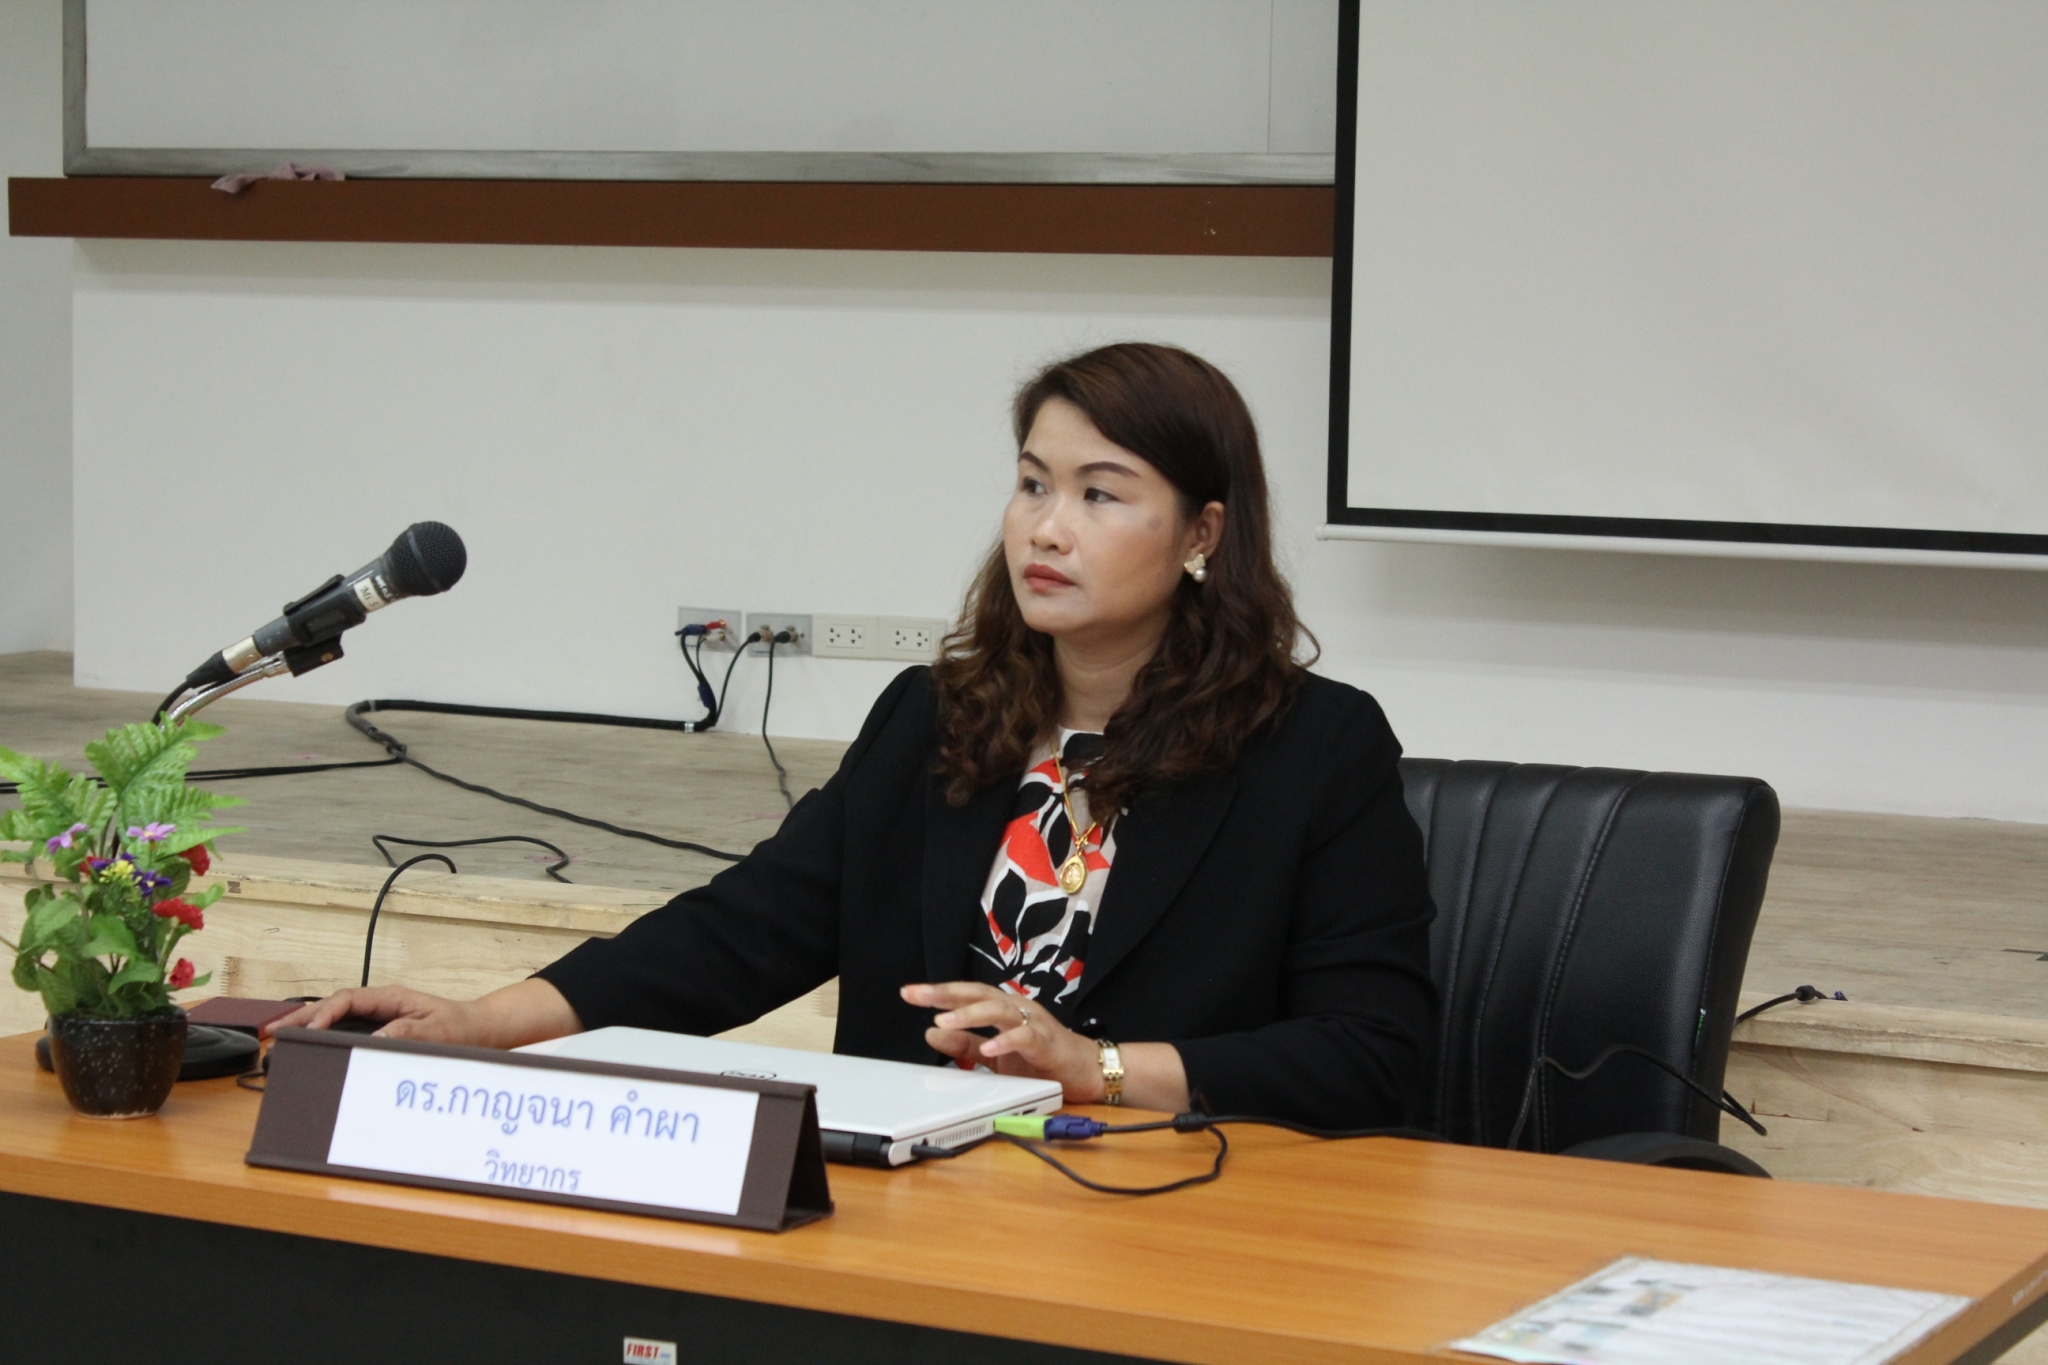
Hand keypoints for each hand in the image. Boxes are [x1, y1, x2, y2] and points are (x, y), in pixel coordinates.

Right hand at [263, 978, 580, 1049]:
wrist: (479, 1030)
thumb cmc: (460, 1028)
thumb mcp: (438, 1031)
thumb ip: (409, 1033)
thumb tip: (377, 1038)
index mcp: (390, 998)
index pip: (346, 1000)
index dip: (322, 1015)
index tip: (305, 1031)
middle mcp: (379, 1004)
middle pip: (331, 1006)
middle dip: (299, 1018)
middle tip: (269, 1033)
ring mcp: (377, 1016)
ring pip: (333, 1017)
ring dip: (306, 1027)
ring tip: (276, 1040)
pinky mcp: (378, 1030)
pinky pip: (344, 1030)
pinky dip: (322, 1037)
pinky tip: (306, 1048)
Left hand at [900, 981, 1105, 1101]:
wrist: (1086, 1072)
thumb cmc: (1043, 1060)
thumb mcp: (995, 1054)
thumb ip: (966, 1044)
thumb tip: (932, 1032)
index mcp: (1002, 1010)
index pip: (966, 995)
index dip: (938, 993)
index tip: (909, 993)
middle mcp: (1016, 1009)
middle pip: (978, 993)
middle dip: (946, 993)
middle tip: (917, 994)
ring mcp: (1033, 1023)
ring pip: (999, 1010)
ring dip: (970, 1014)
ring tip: (944, 1020)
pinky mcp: (1047, 1043)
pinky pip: (1025, 1038)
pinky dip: (1006, 1042)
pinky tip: (989, 1048)